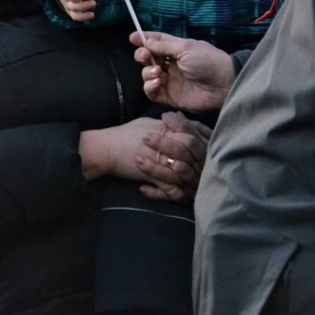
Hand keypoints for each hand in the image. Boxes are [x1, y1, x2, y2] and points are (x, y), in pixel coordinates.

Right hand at [79, 114, 208, 201]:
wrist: (107, 148)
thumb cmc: (126, 134)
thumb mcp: (149, 123)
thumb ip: (168, 123)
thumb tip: (180, 118)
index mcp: (167, 129)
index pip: (193, 132)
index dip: (202, 140)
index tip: (207, 148)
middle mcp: (167, 142)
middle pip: (192, 150)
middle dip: (201, 160)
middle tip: (206, 169)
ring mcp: (161, 159)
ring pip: (185, 171)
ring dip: (192, 180)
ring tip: (194, 185)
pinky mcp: (153, 175)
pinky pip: (171, 189)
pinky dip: (177, 194)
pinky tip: (181, 196)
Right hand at [130, 30, 234, 111]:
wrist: (222, 85)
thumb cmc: (208, 61)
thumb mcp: (186, 48)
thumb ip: (164, 46)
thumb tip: (147, 41)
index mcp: (177, 48)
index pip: (157, 41)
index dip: (144, 39)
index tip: (133, 37)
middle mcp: (172, 64)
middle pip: (149, 58)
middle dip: (142, 55)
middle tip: (145, 55)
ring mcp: (170, 80)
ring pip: (148, 75)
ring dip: (147, 72)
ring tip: (158, 72)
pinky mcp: (170, 96)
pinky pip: (152, 91)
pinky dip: (149, 86)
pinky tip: (158, 82)